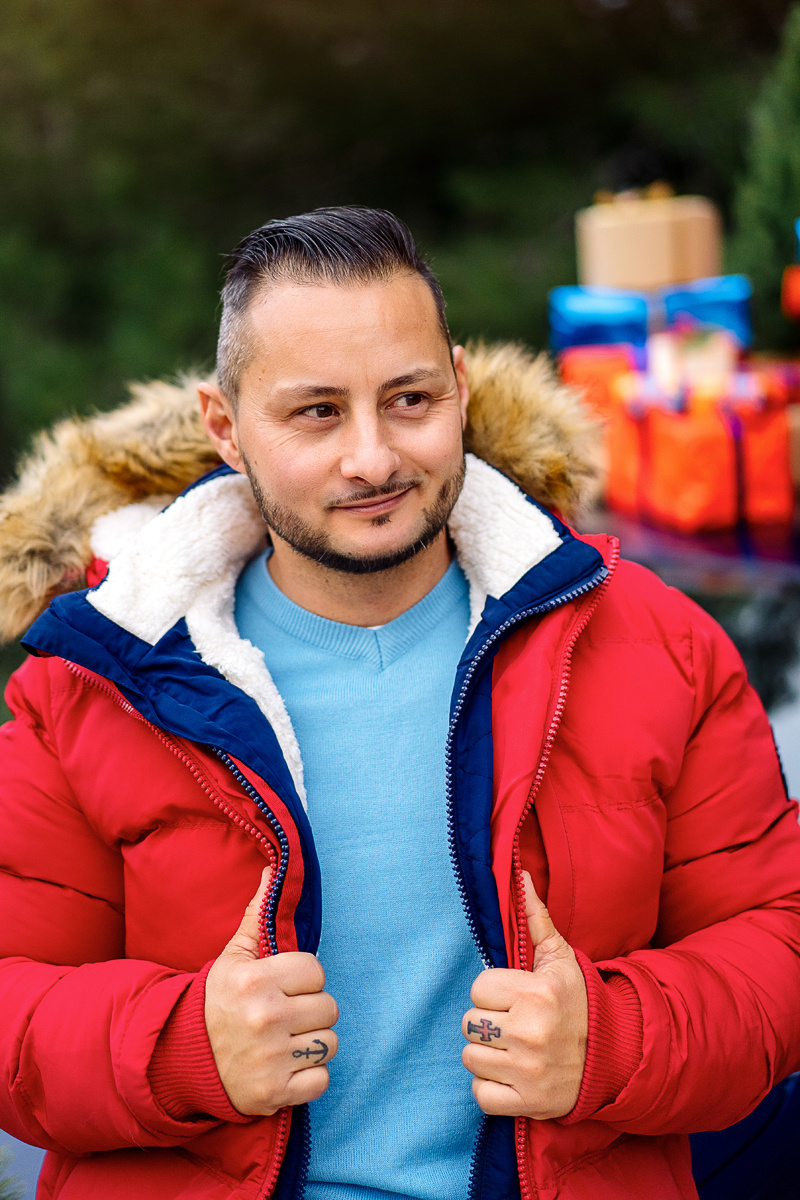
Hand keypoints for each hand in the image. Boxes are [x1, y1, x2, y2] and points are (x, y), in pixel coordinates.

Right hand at [205, 867, 338, 1115]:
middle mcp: (265, 1018)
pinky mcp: (275, 1094)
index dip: (304, 979)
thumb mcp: (233, 956)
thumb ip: (258, 916)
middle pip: (329, 1008)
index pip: (316, 971)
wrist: (182, 1058)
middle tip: (287, 1014)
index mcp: (256, 980)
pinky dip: (309, 1076)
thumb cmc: (218, 1001)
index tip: (286, 986)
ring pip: (329, 1043)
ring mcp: (271, 1058)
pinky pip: (322, 1080)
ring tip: (286, 1039)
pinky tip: (287, 1066)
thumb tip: (274, 870)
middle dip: (311, 1011)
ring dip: (313, 1044)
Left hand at [461, 871, 587, 1118]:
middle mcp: (530, 1031)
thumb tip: (520, 875)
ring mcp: (527, 1070)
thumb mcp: (561, 959)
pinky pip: (480, 1094)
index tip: (514, 997)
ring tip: (514, 1048)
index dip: (493, 993)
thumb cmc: (579, 1003)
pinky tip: (512, 1074)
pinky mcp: (526, 1103)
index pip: (478, 988)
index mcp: (536, 992)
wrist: (616, 1058)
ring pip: (470, 1057)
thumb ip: (536, 919)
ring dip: (488, 1055)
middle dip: (488, 1023)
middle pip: (469, 1023)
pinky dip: (491, 1088)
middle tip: (514, 1024)